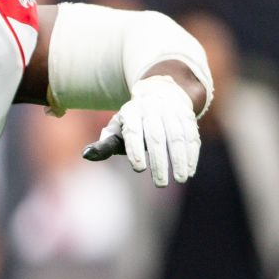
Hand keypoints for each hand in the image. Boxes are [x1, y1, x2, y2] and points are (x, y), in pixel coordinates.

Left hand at [81, 75, 200, 187]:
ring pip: (177, 136)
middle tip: (160, 183)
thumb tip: (86, 155)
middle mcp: (152, 110)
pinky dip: (192, 154)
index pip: (133, 131)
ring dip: (180, 159)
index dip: (135, 150)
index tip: (138, 169)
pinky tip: (189, 171)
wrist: (160, 94)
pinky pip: (191, 135)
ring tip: (179, 179)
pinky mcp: (188, 117)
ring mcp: (172, 112)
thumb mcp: (116, 129)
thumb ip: (103, 144)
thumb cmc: (133, 121)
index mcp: (131, 112)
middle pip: (156, 137)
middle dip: (159, 161)